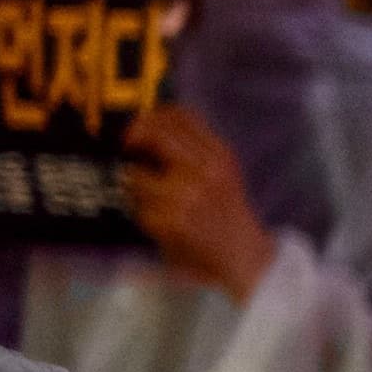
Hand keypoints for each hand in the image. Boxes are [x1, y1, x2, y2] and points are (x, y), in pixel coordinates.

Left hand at [122, 105, 277, 297]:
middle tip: (127, 147)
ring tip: (154, 199)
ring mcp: (186, 196)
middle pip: (154, 135)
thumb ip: (196, 146)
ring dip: (136, 186)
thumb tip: (149, 123)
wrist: (243, 255)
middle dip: (132, 138)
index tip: (139, 127)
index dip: (152, 117)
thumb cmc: (226, 211)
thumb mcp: (222, 171)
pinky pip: (137, 206)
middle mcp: (205, 171)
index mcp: (220, 156)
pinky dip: (143, 213)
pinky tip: (162, 221)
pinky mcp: (171, 221)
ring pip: (135, 175)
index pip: (179, 116)